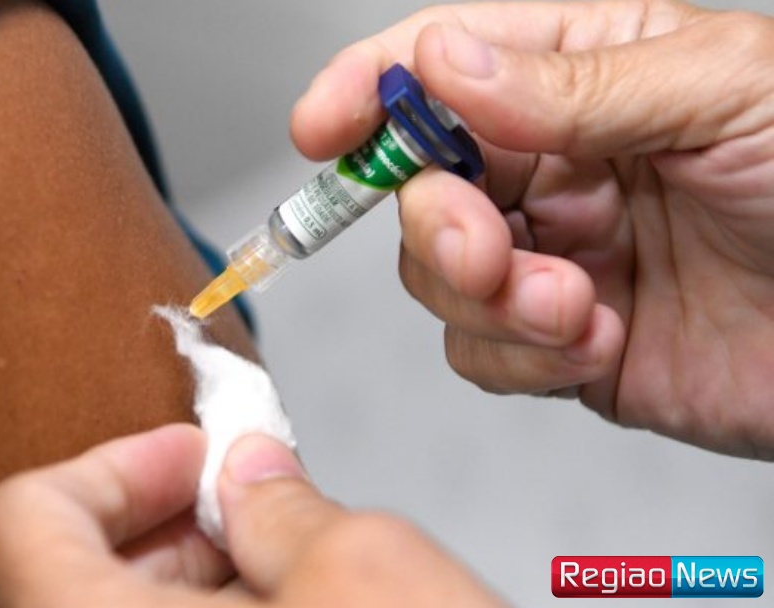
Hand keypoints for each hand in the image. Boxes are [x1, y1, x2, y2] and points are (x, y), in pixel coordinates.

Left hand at [0, 424, 502, 606]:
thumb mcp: (368, 575)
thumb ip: (282, 504)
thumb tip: (252, 474)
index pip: (21, 520)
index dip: (113, 465)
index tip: (192, 461)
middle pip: (61, 582)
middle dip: (166, 530)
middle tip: (251, 514)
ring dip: (186, 594)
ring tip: (286, 584)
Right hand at [292, 0, 773, 458]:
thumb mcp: (722, 91)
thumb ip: (569, 85)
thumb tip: (440, 62)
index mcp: (584, 76)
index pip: (440, 66)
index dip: (367, 92)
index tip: (318, 130)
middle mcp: (556, 167)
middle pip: (420, 186)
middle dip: (436, 225)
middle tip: (483, 247)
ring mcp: (555, 257)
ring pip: (438, 280)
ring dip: (488, 300)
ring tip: (573, 306)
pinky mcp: (567, 345)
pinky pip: (484, 354)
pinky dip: (523, 358)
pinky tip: (597, 342)